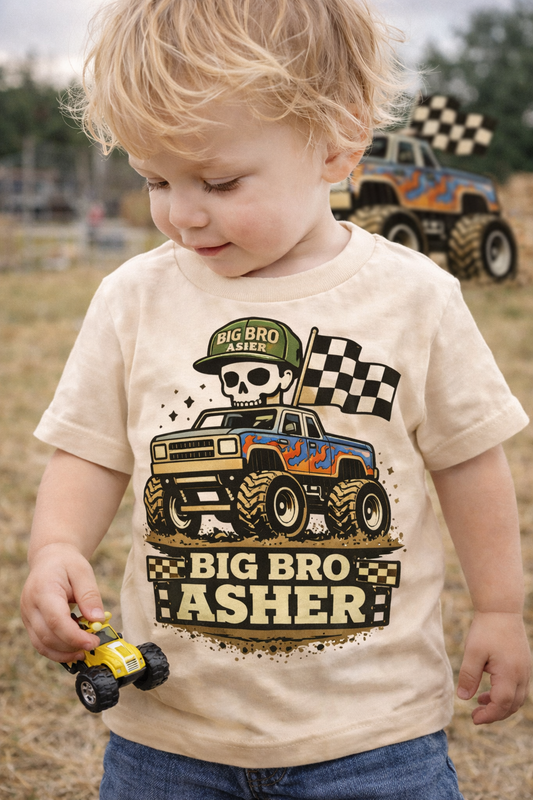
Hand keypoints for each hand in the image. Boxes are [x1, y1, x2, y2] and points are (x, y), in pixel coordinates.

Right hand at [21, 543, 104, 662]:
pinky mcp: (30, 624)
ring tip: (85, 650)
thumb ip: (90, 596)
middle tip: (94, 644)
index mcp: (43, 590)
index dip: (74, 636)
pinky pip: (41, 644)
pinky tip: (74, 649)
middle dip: (72, 646)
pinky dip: (57, 651)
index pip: (56, 620)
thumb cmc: (67, 564)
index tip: (93, 641)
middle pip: (48, 636)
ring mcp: (27, 617)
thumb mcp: (83, 572)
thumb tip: (97, 620)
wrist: (49, 559)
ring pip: (42, 645)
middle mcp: (30, 606)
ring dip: (64, 653)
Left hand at [457, 611, 530, 723]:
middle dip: (495, 714)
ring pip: (517, 698)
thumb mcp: (473, 652)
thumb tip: (463, 698)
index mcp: (510, 673)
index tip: (473, 718)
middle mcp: (522, 675)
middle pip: (512, 705)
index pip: (502, 704)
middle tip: (476, 715)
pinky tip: (490, 689)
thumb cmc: (486, 629)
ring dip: (501, 705)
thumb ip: (468, 676)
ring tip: (481, 702)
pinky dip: (506, 694)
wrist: (501, 609)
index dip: (488, 715)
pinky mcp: (524, 664)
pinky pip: (518, 687)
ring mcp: (526, 670)